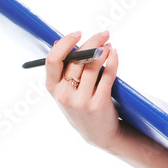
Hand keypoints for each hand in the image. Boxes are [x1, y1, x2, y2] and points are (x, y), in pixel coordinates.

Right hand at [45, 29, 121, 148]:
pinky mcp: (98, 103)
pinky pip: (107, 75)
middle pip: (76, 59)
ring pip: (92, 65)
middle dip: (92, 42)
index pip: (52, 60)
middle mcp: (64, 95)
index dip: (64, 43)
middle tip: (103, 34)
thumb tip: (58, 41)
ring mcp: (81, 101)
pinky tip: (115, 54)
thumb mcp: (66, 91)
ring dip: (103, 50)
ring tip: (109, 44)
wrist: (99, 134)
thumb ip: (63, 70)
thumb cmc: (82, 107)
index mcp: (53, 89)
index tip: (77, 33)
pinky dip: (113, 61)